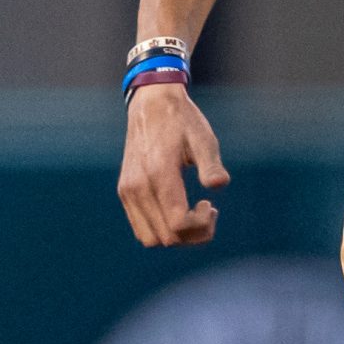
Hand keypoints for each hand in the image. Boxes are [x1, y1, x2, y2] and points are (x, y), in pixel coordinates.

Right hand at [116, 86, 230, 245]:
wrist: (151, 104)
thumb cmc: (182, 121)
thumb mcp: (203, 137)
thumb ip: (211, 163)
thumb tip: (219, 185)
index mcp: (158, 173)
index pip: (178, 223)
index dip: (201, 226)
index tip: (211, 205)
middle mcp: (138, 186)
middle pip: (166, 237)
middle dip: (193, 234)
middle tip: (208, 210)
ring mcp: (128, 191)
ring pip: (150, 239)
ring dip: (176, 236)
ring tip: (193, 213)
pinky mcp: (125, 192)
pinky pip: (141, 229)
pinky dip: (161, 230)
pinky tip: (177, 209)